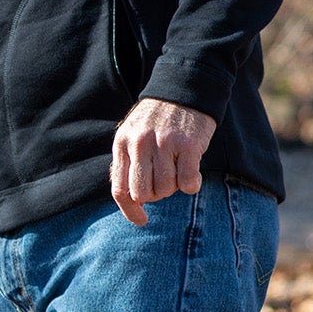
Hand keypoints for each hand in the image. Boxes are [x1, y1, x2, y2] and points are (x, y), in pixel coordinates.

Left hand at [110, 98, 216, 225]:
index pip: (120, 189)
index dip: (129, 210)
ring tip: (177, 169)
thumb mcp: (133, 135)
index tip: (142, 220)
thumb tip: (128, 200)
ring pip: (165, 189)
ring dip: (174, 187)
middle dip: (154, 195)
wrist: (184, 90)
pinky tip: (192, 173)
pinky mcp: (188, 145)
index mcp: (122, 143)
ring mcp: (163, 143)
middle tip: (164, 181)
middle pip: (142, 193)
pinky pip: (187, 182)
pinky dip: (191, 184)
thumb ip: (127, 163)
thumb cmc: (158, 121)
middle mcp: (140, 143)